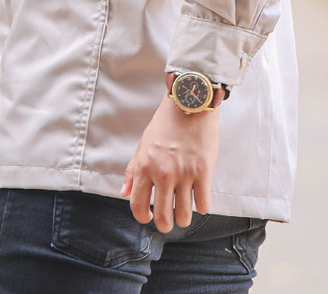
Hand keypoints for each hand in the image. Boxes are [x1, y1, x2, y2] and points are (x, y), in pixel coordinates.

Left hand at [119, 96, 218, 231]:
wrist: (190, 103)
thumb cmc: (166, 123)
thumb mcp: (143, 144)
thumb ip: (132, 170)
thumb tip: (123, 193)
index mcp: (145, 166)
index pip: (138, 205)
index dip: (143, 217)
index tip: (149, 216)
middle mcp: (163, 173)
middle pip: (162, 217)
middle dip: (165, 224)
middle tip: (169, 221)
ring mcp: (184, 174)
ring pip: (183, 216)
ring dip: (183, 219)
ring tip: (183, 212)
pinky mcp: (204, 171)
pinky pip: (203, 204)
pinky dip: (202, 207)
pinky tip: (199, 199)